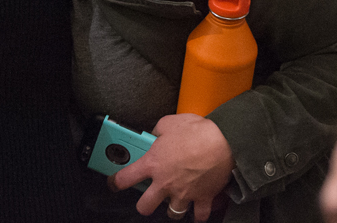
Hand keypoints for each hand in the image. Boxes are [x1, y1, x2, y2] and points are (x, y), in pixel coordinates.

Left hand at [108, 114, 234, 221]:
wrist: (222, 142)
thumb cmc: (195, 131)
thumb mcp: (167, 123)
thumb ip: (157, 131)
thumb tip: (155, 134)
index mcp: (153, 163)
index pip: (126, 177)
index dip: (116, 182)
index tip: (114, 184)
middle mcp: (165, 182)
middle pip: (145, 207)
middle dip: (144, 205)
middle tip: (146, 199)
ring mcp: (184, 193)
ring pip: (172, 214)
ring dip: (172, 209)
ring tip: (173, 201)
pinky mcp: (202, 199)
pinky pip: (198, 215)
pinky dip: (198, 214)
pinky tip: (196, 209)